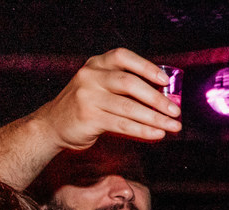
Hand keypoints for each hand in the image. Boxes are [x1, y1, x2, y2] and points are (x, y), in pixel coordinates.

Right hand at [32, 48, 180, 148]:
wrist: (53, 124)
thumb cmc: (87, 105)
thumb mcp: (102, 87)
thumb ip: (127, 88)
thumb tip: (166, 98)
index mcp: (97, 64)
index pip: (123, 57)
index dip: (146, 67)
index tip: (165, 81)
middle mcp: (90, 76)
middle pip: (129, 83)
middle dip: (157, 98)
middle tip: (176, 111)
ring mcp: (87, 96)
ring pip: (128, 107)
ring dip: (155, 118)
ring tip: (173, 126)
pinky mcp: (88, 117)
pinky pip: (122, 124)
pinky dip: (143, 130)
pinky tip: (158, 134)